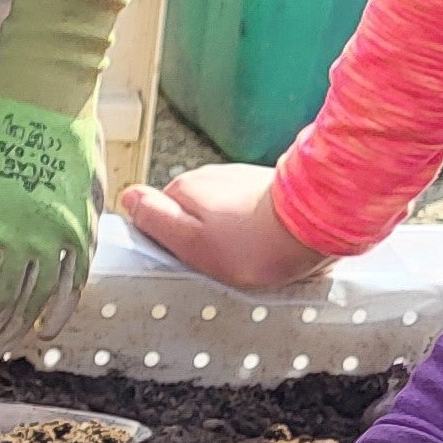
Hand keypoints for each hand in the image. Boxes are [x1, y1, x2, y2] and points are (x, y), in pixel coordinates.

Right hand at [116, 163, 329, 290]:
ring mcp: (239, 178)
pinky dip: (249, 228)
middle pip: (189, 214)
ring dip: (226, 234)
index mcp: (184, 189)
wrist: (315, 223)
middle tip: (217, 265)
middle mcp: (209, 176)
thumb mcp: (191, 241)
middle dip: (199, 237)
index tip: (186, 262)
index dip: (168, 243)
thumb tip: (127, 198)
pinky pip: (245, 212)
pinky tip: (263, 244)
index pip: (157, 216)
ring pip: (218, 213)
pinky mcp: (265, 186)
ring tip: (245, 257)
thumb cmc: (252, 244)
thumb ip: (155, 220)